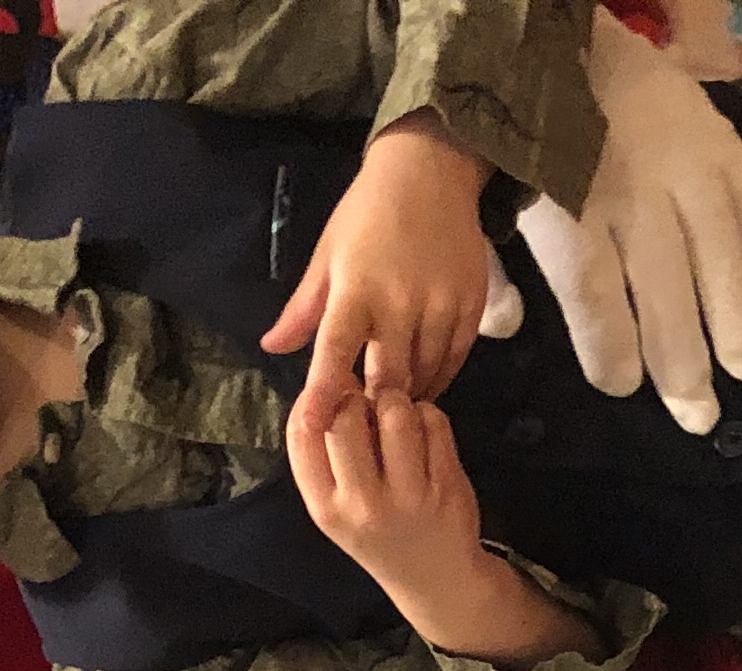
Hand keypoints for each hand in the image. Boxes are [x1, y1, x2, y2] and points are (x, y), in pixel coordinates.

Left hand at [263, 114, 522, 427]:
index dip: (324, 392)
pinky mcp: (471, 304)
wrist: (429, 173)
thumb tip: (270, 346)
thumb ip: (303, 309)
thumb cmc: (367, 214)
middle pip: (388, 378)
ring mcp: (440, 305)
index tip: (314, 426)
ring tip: (395, 409)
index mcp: (356, 289)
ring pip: (426, 374)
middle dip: (376, 408)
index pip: (335, 351)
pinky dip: (439, 378)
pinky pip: (455, 359)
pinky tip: (425, 384)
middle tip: (365, 424)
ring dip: (409, 396)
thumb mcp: (328, 256)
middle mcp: (399, 302)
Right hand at [288, 386, 490, 603]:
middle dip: (359, 398)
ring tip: (400, 421)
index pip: (301, 431)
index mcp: (325, 507)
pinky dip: (429, 416)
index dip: (314, 399)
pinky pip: (434, 421)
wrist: (436, 581)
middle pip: (347, 414)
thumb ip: (327, 455)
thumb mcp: (338, 508)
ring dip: (398, 403)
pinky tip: (426, 434)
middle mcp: (362, 505)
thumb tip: (331, 379)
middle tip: (371, 412)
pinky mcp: (447, 486)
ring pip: (395, 411)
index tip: (330, 397)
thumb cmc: (380, 533)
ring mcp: (408, 497)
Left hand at [517, 10, 741, 434]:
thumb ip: (495, 267)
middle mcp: (631, 192)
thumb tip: (508, 328)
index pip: (596, 299)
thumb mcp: (491, 199)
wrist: (566, 46)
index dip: (614, 356)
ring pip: (722, 254)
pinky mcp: (722, 143)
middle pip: (666, 293)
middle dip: (686, 365)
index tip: (624, 388)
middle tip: (702, 417)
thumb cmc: (525, 142)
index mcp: (566, 210)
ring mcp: (684, 165)